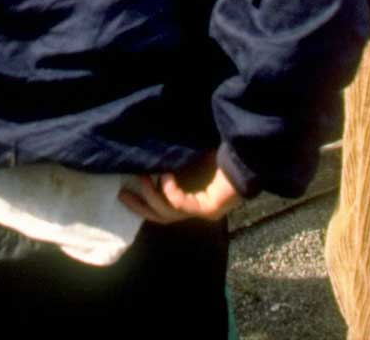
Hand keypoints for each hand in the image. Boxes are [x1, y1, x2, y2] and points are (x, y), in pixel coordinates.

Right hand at [118, 155, 242, 224]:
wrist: (248, 155)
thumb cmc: (222, 154)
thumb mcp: (191, 158)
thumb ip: (174, 161)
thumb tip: (151, 152)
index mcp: (192, 199)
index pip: (162, 209)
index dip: (142, 203)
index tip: (123, 192)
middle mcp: (196, 210)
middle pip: (161, 217)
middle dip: (140, 206)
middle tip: (121, 195)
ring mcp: (203, 212)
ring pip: (168, 213)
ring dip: (152, 196)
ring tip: (142, 178)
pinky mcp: (209, 209)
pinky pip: (182, 205)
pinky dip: (171, 192)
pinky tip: (165, 177)